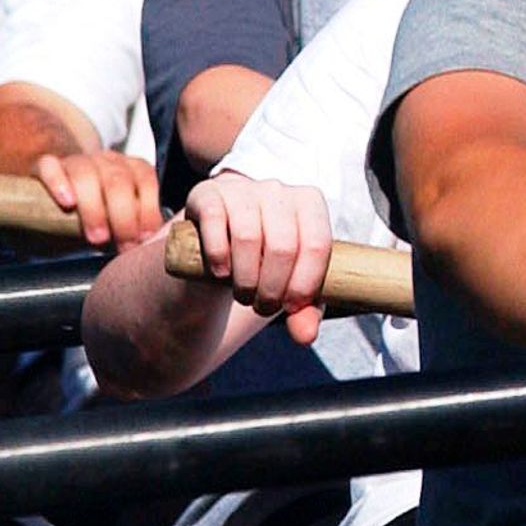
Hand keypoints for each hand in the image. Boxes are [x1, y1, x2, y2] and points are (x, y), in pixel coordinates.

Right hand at [33, 148, 167, 249]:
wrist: (51, 204)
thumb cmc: (92, 219)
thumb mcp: (118, 225)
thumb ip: (135, 230)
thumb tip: (151, 249)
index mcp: (128, 170)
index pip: (144, 179)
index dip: (147, 209)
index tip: (144, 239)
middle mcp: (104, 161)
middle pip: (117, 179)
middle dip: (123, 215)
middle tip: (122, 244)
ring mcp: (74, 162)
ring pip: (85, 172)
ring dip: (94, 207)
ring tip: (97, 237)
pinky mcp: (43, 166)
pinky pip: (50, 166)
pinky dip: (58, 182)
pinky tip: (66, 202)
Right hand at [185, 171, 336, 344]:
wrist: (220, 247)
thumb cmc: (265, 266)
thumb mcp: (289, 286)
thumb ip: (305, 310)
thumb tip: (306, 336)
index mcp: (310, 203)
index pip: (317, 244)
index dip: (305, 283)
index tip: (291, 306)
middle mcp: (279, 190)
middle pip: (283, 246)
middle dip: (272, 288)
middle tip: (263, 307)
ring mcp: (243, 188)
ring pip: (248, 237)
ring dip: (245, 279)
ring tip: (243, 295)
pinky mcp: (209, 194)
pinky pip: (216, 223)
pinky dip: (219, 256)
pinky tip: (220, 273)